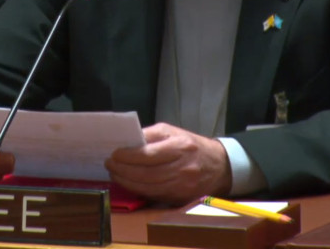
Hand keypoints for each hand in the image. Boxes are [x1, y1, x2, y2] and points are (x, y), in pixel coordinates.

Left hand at [105, 122, 231, 204]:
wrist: (219, 166)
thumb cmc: (192, 146)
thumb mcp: (173, 132)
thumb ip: (151, 136)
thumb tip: (128, 141)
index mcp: (181, 147)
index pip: (149, 154)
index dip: (128, 156)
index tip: (114, 153)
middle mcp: (182, 168)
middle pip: (146, 173)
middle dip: (123, 170)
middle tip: (109, 164)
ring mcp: (182, 185)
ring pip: (148, 187)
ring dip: (127, 181)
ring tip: (114, 174)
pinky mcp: (180, 198)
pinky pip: (154, 195)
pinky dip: (138, 190)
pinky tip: (128, 183)